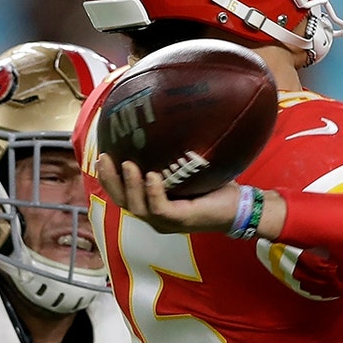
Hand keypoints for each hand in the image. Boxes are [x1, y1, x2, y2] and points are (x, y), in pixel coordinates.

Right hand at [95, 154, 242, 234]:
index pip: (123, 195)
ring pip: (137, 207)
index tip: (101, 156)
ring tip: (126, 164)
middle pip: (122, 202)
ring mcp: (167, 221)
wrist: (240, 206)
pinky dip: (152, 192)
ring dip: (129, 185)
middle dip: (110, 181)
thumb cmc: (214, 187)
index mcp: (153, 204)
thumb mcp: (188, 169)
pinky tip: (151, 176)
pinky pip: (159, 208)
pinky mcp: (181, 220)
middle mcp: (155, 215)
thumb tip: (164, 122)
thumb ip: (172, 156)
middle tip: (103, 158)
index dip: (108, 179)